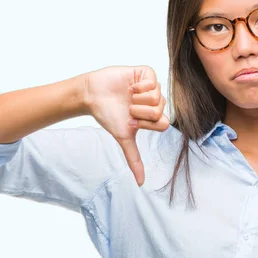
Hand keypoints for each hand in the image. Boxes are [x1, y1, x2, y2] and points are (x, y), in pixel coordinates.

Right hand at [84, 65, 169, 185]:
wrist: (93, 95)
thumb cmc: (108, 115)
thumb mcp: (124, 138)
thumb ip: (134, 159)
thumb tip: (141, 184)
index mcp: (154, 116)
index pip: (164, 123)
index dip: (147, 123)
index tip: (132, 121)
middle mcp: (155, 101)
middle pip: (160, 110)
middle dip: (139, 111)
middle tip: (128, 108)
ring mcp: (152, 87)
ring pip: (157, 96)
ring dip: (138, 99)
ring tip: (128, 96)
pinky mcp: (146, 73)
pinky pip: (152, 81)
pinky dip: (138, 86)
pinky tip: (129, 87)